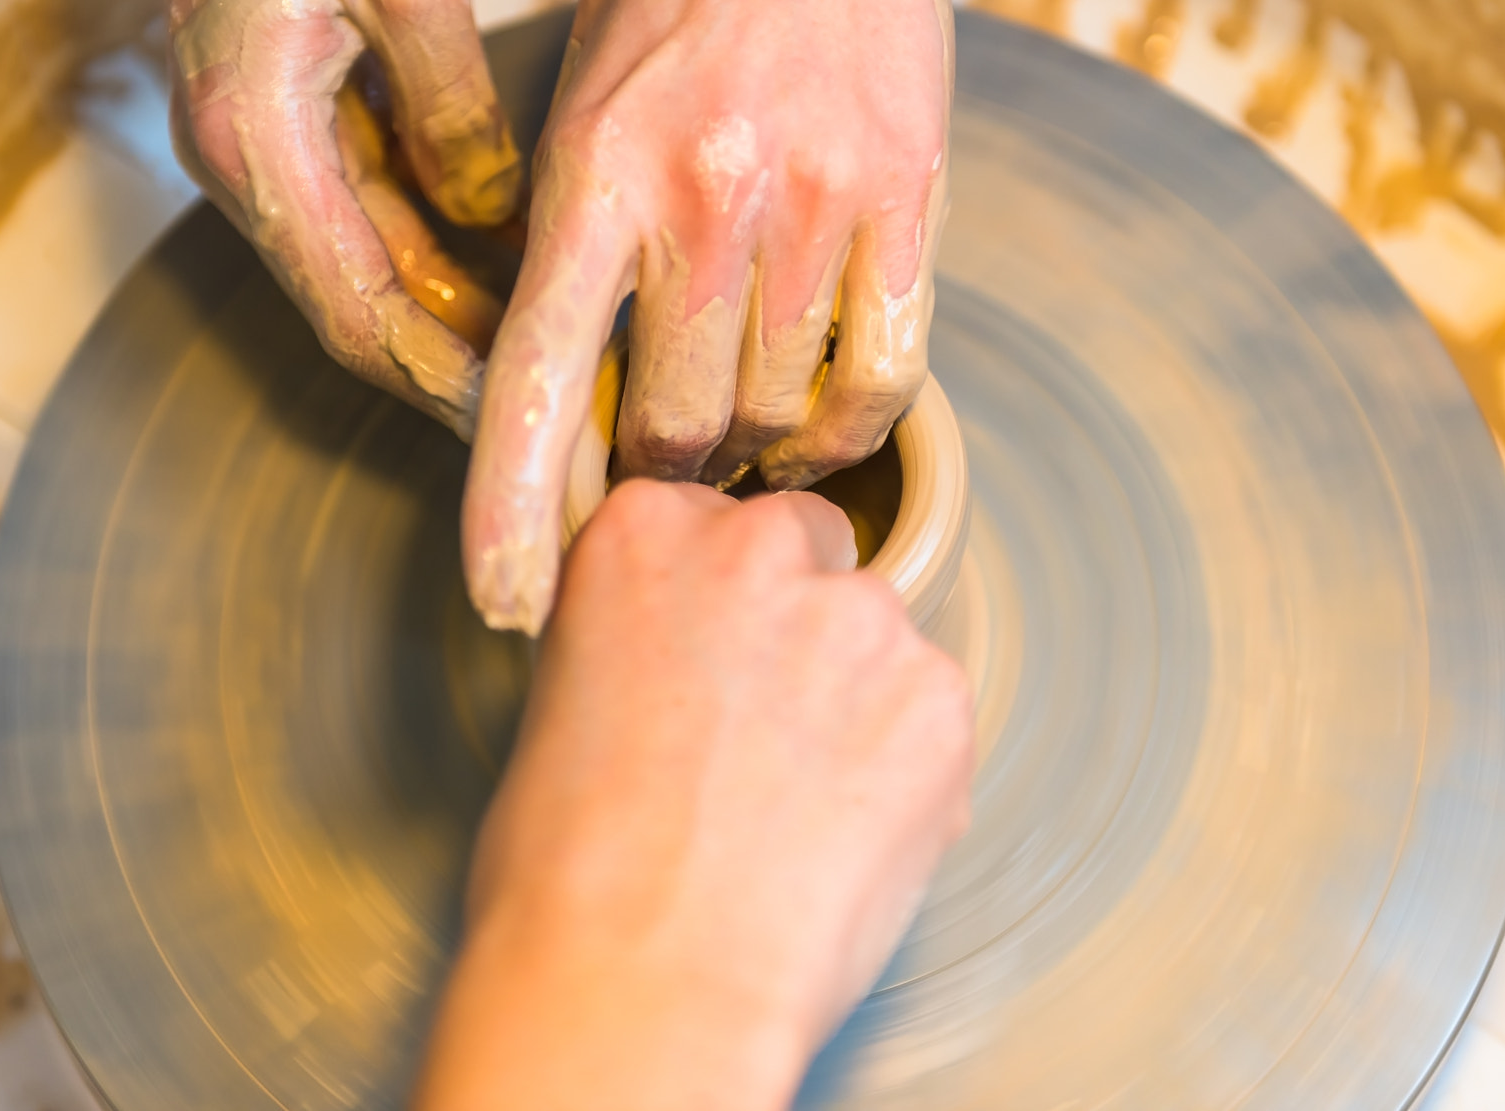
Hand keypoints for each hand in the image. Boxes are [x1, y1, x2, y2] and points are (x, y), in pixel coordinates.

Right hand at [53, 0, 520, 437]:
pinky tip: (509, 258)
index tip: (538, 420)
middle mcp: (237, 158)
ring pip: (360, 265)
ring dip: (448, 312)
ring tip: (555, 349)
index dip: (452, 380)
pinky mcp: (276, 105)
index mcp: (255, 139)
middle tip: (566, 407)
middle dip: (457, 366)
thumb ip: (457, 113)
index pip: (361, 315)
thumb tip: (493, 219)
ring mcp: (250, 135)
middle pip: (357, 310)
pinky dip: (429, 246)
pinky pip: (359, 205)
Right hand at [415, 481, 973, 1110]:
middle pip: (812, 554)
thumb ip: (645, 632)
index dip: (716, 603)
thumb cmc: (568, 869)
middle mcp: (761, 548)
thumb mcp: (565, 695)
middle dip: (797, 628)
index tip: (705, 661)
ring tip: (795, 810)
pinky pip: (931, 722)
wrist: (642, 982)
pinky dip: (905, 772)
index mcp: (649, 530)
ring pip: (880, 644)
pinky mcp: (939, 703)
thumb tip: (695, 657)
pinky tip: (840, 840)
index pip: (714, 523)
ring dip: (857, 702)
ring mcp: (862, 621)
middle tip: (757, 735)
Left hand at [463, 0, 974, 630]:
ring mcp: (814, 209)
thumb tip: (575, 395)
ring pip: (772, 417)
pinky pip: (879, 380)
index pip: (536, 379)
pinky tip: (814, 422)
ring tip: (729, 421)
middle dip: (650, 474)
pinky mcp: (908, 207)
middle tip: (648, 465)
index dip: (512, 508)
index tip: (505, 603)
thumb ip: (574, 240)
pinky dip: (841, 430)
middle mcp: (703, 202)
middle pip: (671, 432)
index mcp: (594, 172)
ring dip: (743, 448)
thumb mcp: (580, 94)